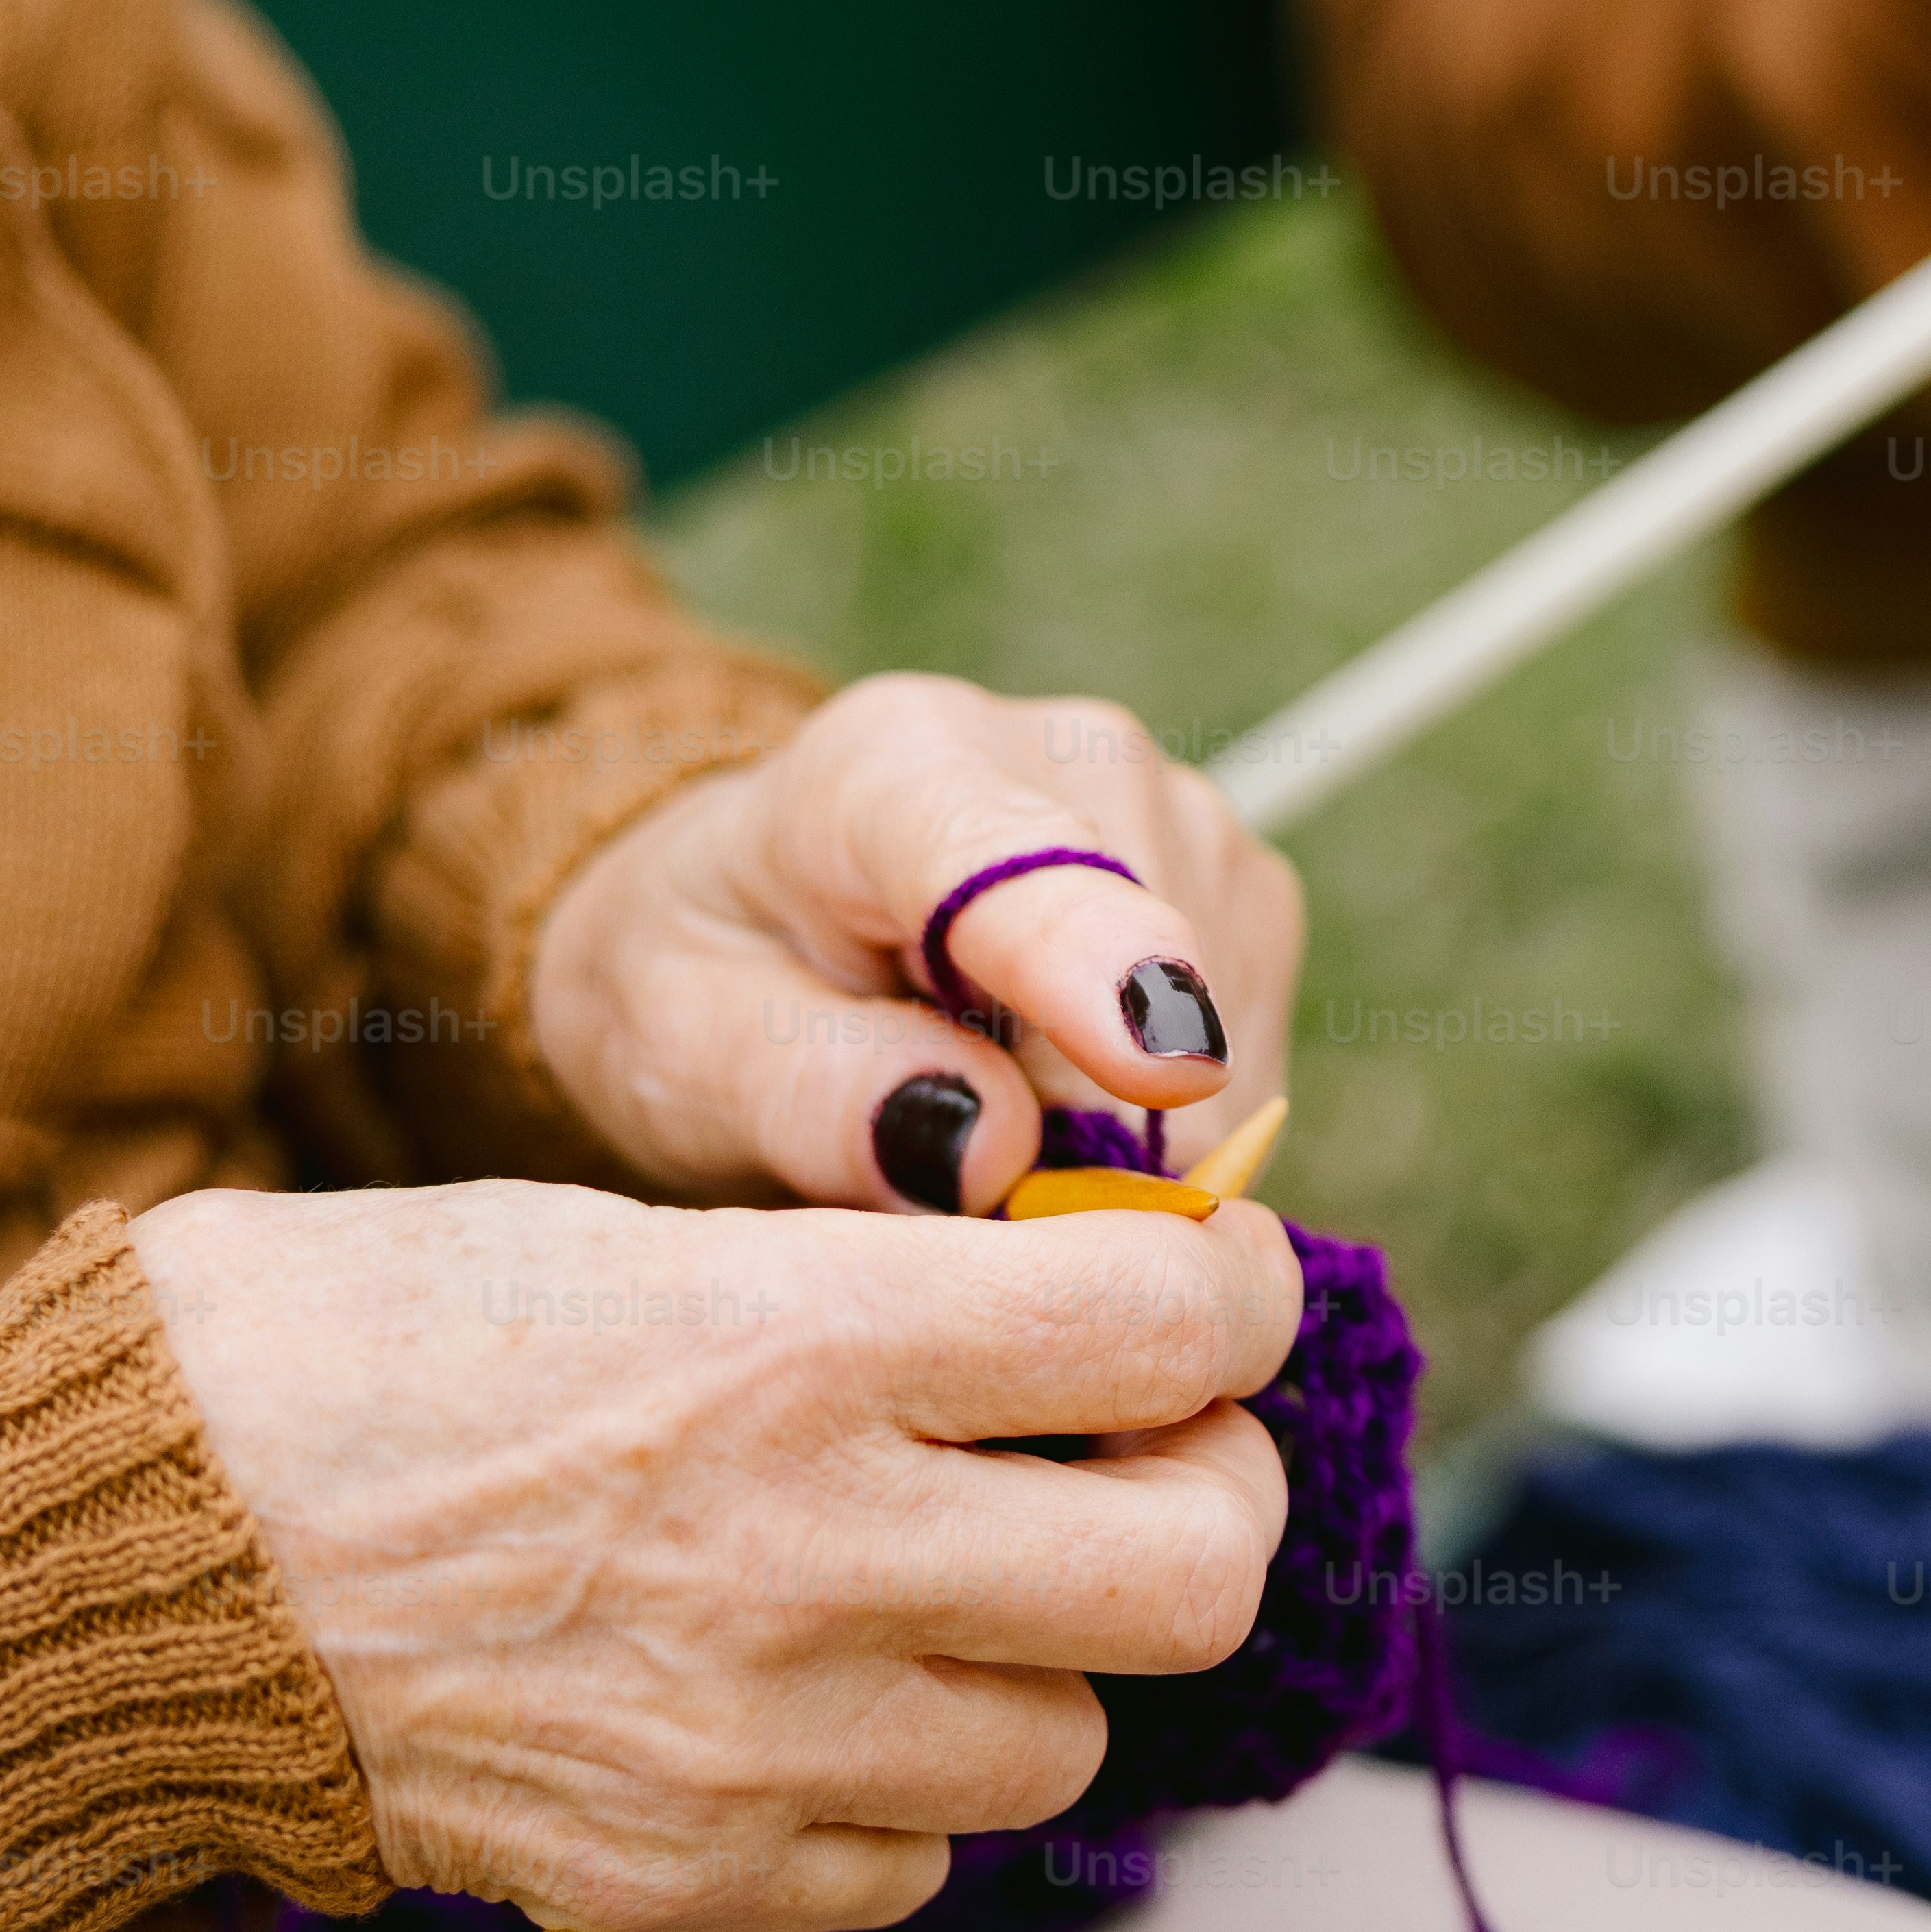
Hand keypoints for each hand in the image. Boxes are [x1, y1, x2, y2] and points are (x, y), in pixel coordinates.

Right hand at [134, 1177, 1303, 1931]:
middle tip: (1136, 1453)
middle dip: (1200, 1502)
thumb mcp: (637, 1229)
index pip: (1168, 1324)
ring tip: (932, 1577)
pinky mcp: (689, 1873)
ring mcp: (757, 1735)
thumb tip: (1080, 1294)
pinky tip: (804, 1693)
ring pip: (1071, 1740)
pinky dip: (901, 1789)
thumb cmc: (364, 1335)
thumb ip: (871, 1280)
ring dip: (1041, 1659)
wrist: (129, 1548)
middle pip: (1196, 1573)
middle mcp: (811, 1548)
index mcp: (803, 1340)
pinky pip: (916, 1861)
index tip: (1208, 1287)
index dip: (1233, 1298)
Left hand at [530, 673, 1298, 1217]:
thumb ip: (810, 1095)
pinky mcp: (1248, 894)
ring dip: (1110, 1143)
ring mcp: (1187, 818)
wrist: (761, 914)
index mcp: (897, 766)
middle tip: (935, 1171)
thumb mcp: (682, 1046)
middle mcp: (1078, 760)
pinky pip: (1242, 1078)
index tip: (1167, 1066)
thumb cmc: (708, 978)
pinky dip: (1157, 1128)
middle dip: (1068, 1147)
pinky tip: (1050, 1091)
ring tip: (977, 1108)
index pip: (1025, 866)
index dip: (1105, 968)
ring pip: (1216, 1063)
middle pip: (1143, 1011)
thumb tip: (984, 1154)